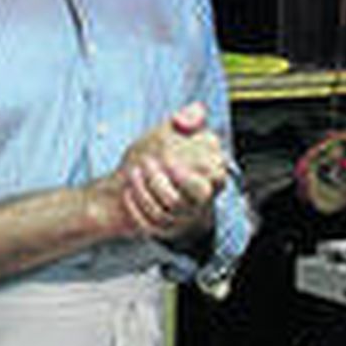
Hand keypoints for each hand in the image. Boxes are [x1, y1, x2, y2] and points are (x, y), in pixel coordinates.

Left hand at [113, 102, 227, 240]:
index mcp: (211, 175)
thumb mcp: (173, 129)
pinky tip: (128, 192)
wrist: (132, 175)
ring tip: (133, 172)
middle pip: (194, 198)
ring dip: (147, 190)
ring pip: (170, 211)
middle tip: (146, 162)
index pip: (217, 177)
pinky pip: (152, 225)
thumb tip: (192, 115)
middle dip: (169, 180)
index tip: (166, 156)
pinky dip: (137, 208)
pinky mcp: (164, 230)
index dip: (192, 169)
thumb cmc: (158, 151)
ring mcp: (183, 218)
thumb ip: (188, 118)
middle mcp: (201, 200)